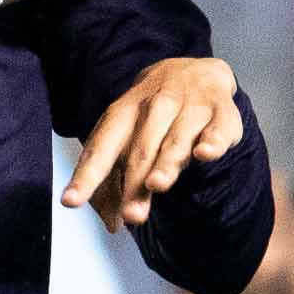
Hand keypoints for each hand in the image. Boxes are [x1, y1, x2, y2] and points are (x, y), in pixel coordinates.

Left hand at [65, 56, 245, 229]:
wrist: (194, 70)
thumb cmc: (152, 115)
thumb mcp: (126, 138)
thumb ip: (116, 181)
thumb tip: (113, 224)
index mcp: (123, 115)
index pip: (101, 148)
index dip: (86, 176)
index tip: (71, 201)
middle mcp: (155, 107)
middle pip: (141, 150)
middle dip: (135, 183)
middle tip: (130, 216)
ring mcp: (190, 107)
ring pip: (176, 140)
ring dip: (166, 163)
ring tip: (157, 184)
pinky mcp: (221, 111)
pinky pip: (218, 127)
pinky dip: (212, 141)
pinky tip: (204, 153)